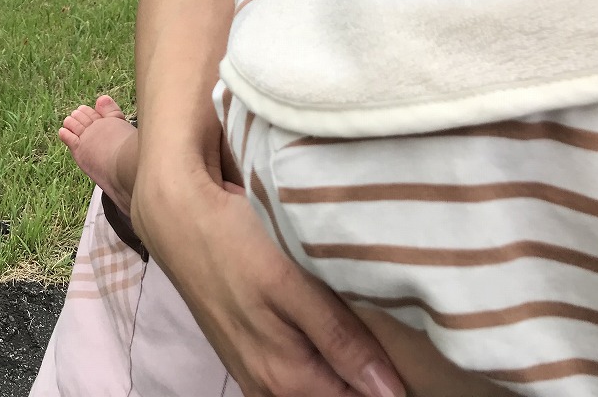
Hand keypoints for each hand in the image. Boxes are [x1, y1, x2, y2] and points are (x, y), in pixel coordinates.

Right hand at [131, 159, 403, 396]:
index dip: (393, 384)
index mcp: (288, 380)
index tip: (421, 364)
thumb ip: (340, 338)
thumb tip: (391, 394)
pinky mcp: (250, 352)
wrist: (176, 217)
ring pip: (319, 388)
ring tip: (373, 337)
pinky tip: (336, 332)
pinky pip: (299, 374)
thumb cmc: (234, 243)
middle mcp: (270, 388)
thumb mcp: (291, 283)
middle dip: (370, 378)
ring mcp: (256, 372)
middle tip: (399, 343)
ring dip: (346, 371)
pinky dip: (323, 362)